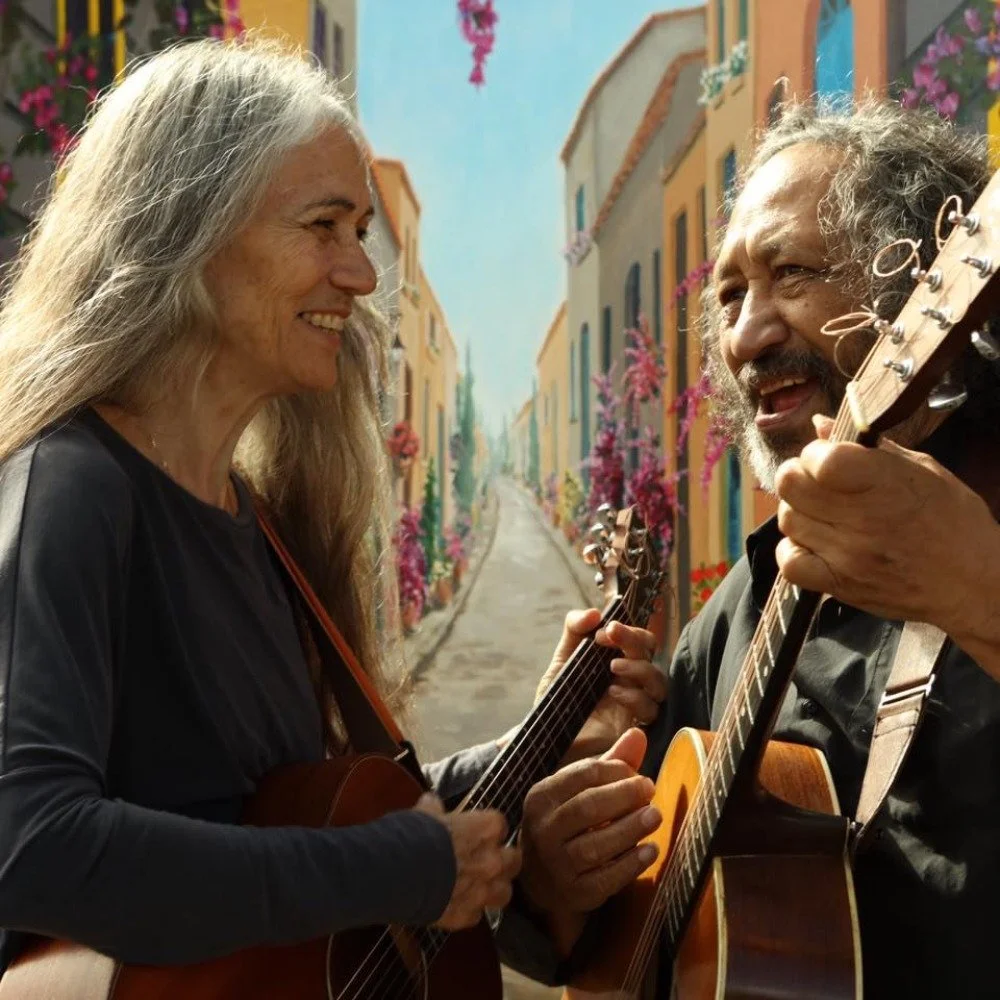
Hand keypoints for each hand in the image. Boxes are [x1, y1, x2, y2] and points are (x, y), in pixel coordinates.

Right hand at [414, 794, 521, 930]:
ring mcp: (483, 891)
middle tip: (487, 859)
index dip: (488, 829)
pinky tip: (453, 905)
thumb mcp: (424, 814)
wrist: (399, 874)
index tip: (477, 831)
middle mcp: (493, 860)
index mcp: (486, 828)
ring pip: (504, 893)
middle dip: (503, 860)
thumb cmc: (414, 836)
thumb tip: (431, 802)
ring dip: (493, 889)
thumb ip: (434, 808)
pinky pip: (475, 915)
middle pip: (514, 860)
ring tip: (479, 887)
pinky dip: (467, 910)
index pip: (500, 824)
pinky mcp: (467, 916)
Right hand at [518, 730, 659, 953]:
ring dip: (630, 829)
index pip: (582, 775)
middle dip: (624, 796)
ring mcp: (556, 865)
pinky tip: (651, 850)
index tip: (638, 773)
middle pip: (588, 808)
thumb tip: (638, 734)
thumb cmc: (568, 822)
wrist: (541, 877)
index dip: (615, 771)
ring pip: (595, 846)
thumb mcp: (580, 790)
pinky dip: (630, 865)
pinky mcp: (574, 893)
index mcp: (542, 797)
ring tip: (656, 816)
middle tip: (651, 789)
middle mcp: (543, 829)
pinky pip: (605, 879)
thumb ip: (610, 763)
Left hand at [536, 609, 666, 761]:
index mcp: (615, 661)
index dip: (628, 630)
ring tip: (613, 668)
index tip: (605, 630)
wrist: (547, 740)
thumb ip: (574, 631)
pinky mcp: (634, 727)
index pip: (638, 639)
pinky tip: (614, 693)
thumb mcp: (561, 662)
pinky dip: (635, 697)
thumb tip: (595, 612)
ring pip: (659, 681)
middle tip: (611, 636)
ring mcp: (634, 704)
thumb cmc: (557, 702)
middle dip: (635, 640)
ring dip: (639, 668)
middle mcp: (629, 680)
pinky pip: (651, 709)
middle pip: (651, 653)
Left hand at [775, 414, 999, 635]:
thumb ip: (869, 447)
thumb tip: (820, 424)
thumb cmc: (954, 522)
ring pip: (788, 519)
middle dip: (800, 474)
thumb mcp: (925, 471)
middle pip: (791, 484)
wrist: (973, 584)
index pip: (822, 459)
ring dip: (799, 511)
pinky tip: (813, 544)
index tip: (828, 457)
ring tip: (823, 513)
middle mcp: (862, 520)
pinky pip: (788, 563)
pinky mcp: (839, 585)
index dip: (816, 453)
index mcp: (886, 485)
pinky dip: (793, 551)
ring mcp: (847, 555)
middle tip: (817, 482)